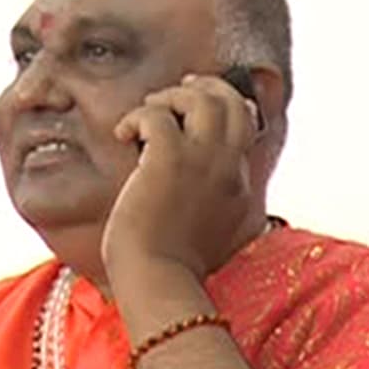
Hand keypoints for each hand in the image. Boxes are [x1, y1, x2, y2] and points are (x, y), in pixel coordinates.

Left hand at [102, 74, 260, 287]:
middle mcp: (229, 167)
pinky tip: (123, 135)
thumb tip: (197, 188)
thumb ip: (214, 205)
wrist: (159, 280)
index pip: (246, 124)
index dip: (223, 104)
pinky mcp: (168, 161)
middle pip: (232, 101)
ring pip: (202, 98)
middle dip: (204, 87)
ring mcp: (202, 162)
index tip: (196, 103)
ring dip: (169, 98)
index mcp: (240, 185)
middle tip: (176, 91)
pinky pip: (156, 115)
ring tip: (145, 118)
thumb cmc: (172, 267)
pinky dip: (137, 117)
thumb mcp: (211, 233)